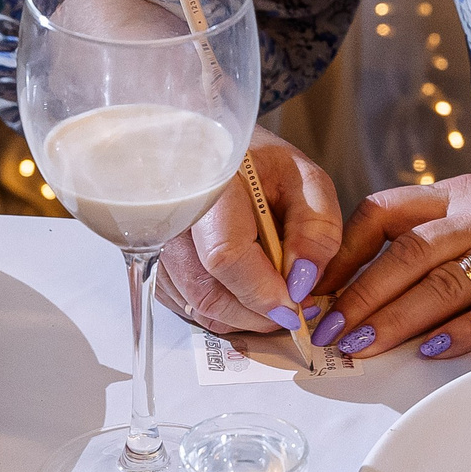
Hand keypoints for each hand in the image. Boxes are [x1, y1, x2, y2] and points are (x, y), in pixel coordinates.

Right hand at [151, 130, 342, 336]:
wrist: (221, 155)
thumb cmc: (262, 165)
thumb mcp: (305, 180)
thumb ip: (316, 227)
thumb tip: (302, 280)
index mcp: (211, 185)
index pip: (226, 255)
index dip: (262, 292)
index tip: (294, 304)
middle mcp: (172, 216)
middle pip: (208, 292)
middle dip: (258, 314)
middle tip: (293, 308)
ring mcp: (157, 242)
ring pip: (197, 306)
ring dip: (243, 316)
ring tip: (273, 296)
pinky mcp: (155, 264)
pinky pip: (188, 306)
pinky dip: (224, 310)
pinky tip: (245, 290)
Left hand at [304, 171, 470, 360]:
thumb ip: (457, 223)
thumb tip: (394, 262)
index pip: (387, 211)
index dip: (344, 249)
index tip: (315, 281)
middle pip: (404, 254)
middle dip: (356, 294)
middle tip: (324, 328)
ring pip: (440, 285)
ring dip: (393, 319)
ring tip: (357, 346)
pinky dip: (460, 335)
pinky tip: (431, 352)